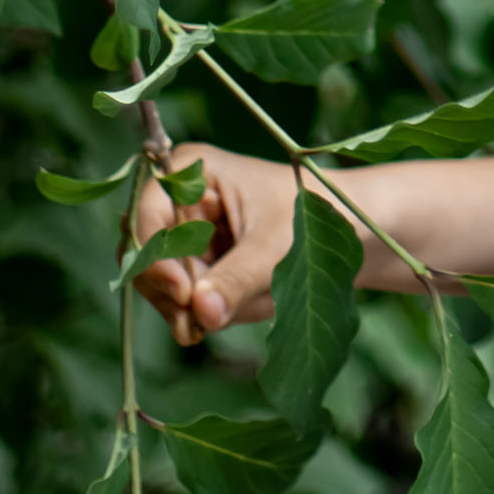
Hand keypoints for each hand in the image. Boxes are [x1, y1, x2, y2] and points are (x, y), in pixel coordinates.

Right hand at [130, 142, 311, 343]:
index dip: (154, 256)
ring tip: (236, 309)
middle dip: (172, 291)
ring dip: (194, 307)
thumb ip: (237, 279)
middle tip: (201, 322)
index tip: (184, 293)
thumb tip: (199, 313)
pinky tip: (234, 311)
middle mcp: (177, 200)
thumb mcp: (276, 247)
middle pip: (143, 254)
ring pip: (159, 285)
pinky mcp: (195, 265)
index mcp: (190, 171)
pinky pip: (182, 301)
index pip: (145, 213)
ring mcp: (183, 235)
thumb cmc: (315, 216)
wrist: (350, 231)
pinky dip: (205, 312)